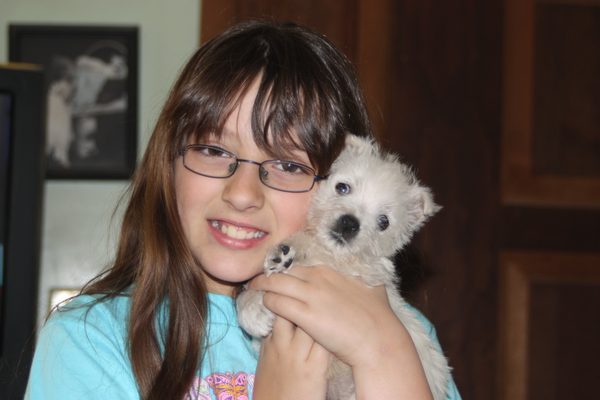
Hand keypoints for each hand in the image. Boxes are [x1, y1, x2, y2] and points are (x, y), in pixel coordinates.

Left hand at [250, 266, 432, 399]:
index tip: (278, 274)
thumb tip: (364, 274)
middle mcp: (317, 277)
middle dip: (270, 275)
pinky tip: (265, 306)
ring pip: (275, 285)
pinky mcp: (305, 315)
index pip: (298, 265)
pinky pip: (277, 304)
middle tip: (260, 281)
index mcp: (330, 270)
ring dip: (263, 287)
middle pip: (283, 272)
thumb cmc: (378, 315)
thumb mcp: (370, 286)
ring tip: (255, 290)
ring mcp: (310, 295)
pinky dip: (268, 303)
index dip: (286, 270)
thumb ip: (360, 278)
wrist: (378, 338)